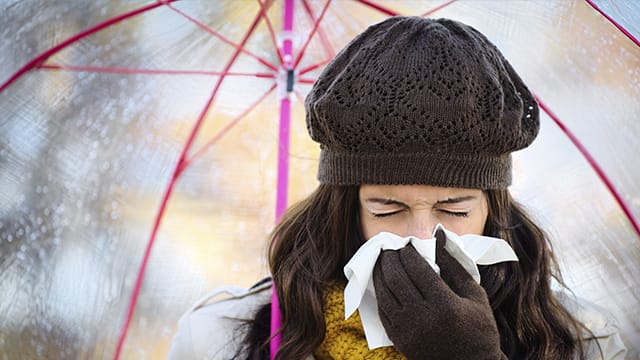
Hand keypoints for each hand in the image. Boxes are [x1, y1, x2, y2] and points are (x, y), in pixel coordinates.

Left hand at [373, 230, 505, 359]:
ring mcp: (409, 331)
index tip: (407, 244)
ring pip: (384, 294)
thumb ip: (453, 264)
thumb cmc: (479, 327)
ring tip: (383, 261)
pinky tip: (383, 283)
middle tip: (390, 248)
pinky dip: (380, 293)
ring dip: (380, 273)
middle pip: (397, 278)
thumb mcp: (474, 293)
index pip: (417, 269)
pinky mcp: (400, 340)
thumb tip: (438, 236)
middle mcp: (424, 318)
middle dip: (390, 258)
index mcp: (445, 305)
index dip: (408, 252)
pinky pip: (383, 311)